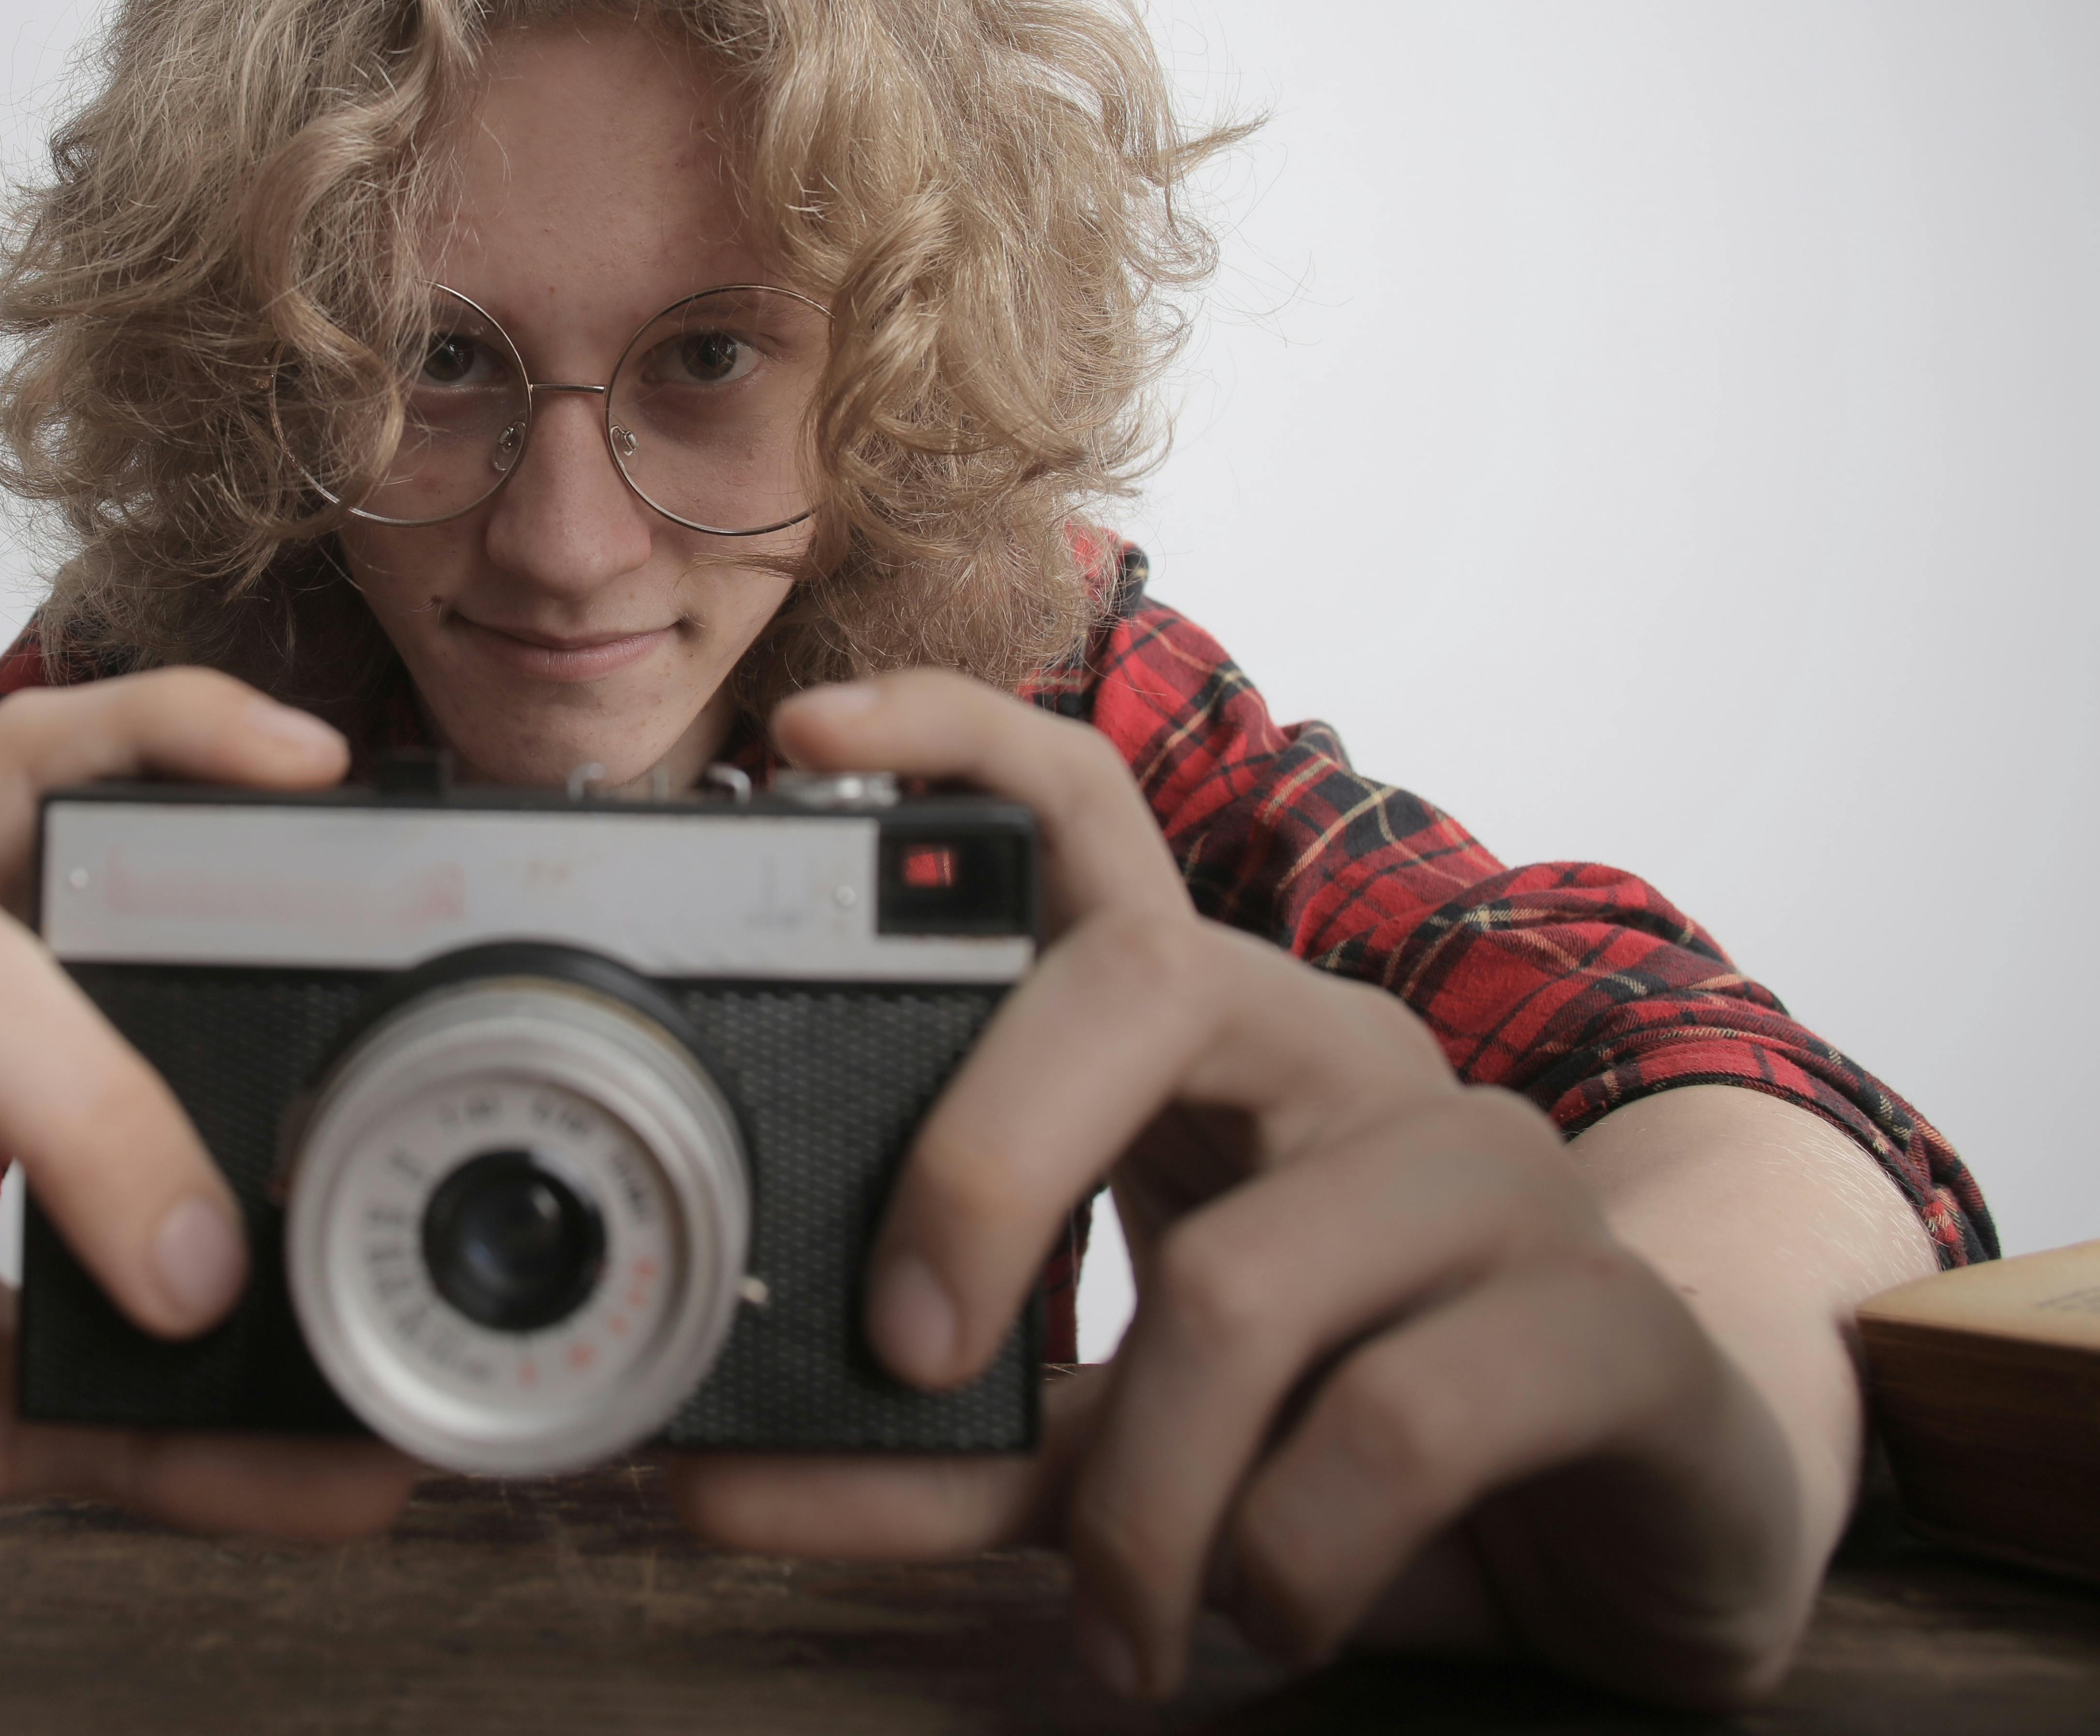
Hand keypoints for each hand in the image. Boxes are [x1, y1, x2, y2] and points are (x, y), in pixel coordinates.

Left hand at [665, 671, 1811, 1709]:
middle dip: (984, 1165)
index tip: (799, 733)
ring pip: (1245, 1276)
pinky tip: (1268, 1611)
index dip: (952, 747)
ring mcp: (1498, 1168)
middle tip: (906, 1347)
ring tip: (1125, 1615)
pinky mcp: (1616, 1324)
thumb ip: (942, 1432)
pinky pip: (1398, 1422)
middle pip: (1144, 978)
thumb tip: (712, 1473)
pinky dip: (1285, 1558)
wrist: (1636, 1526)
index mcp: (1220, 1036)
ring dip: (1146, 1492)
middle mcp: (1351, 1053)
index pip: (1086, 820)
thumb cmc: (1345, 1435)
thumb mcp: (1116, 1423)